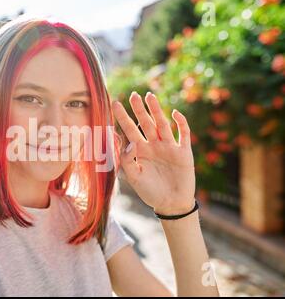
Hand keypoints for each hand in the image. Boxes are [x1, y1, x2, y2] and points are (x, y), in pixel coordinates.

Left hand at [112, 91, 195, 214]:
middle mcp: (153, 145)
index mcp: (140, 150)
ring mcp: (169, 147)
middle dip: (140, 110)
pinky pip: (183, 134)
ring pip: (162, 124)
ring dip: (157, 111)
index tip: (114, 103)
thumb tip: (129, 142)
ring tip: (150, 97)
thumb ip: (127, 161)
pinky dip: (180, 123)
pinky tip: (174, 113)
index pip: (129, 130)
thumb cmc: (150, 192)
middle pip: (145, 123)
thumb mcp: (134, 177)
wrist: (171, 204)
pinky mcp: (183, 152)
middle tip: (133, 95)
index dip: (122, 117)